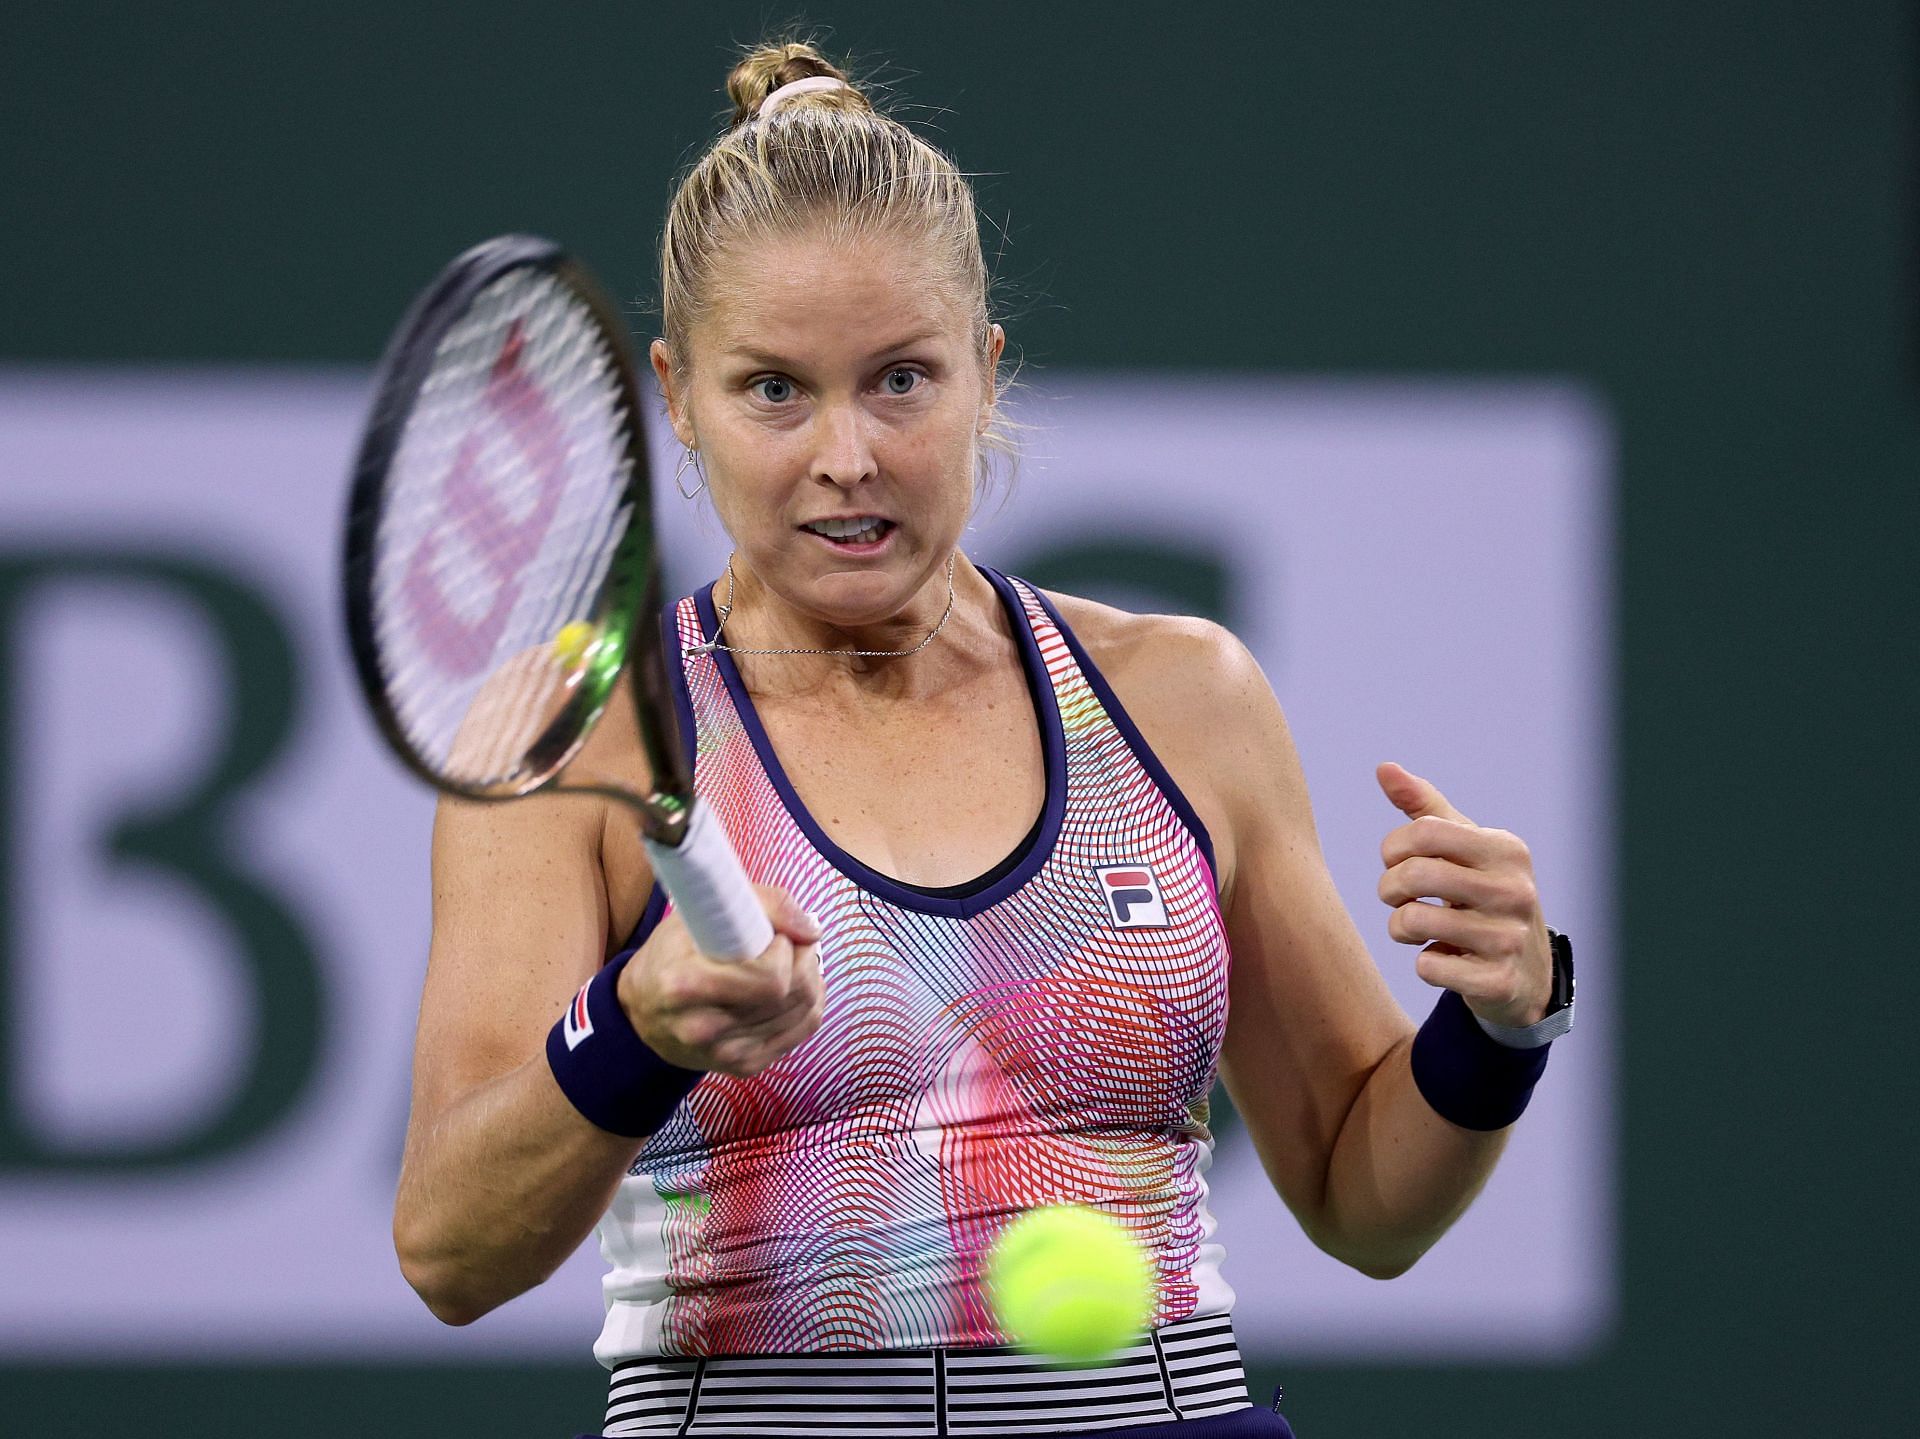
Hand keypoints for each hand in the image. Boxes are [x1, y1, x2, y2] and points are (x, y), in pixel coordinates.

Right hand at [619, 885, 825, 1076]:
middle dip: (804, 960)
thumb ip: (762, 905)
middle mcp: (704, 1028)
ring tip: (789, 962)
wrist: (641, 1011)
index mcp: (686, 985)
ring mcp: (725, 1054)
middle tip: (790, 943)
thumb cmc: (672, 953)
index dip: (786, 949)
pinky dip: (807, 1004)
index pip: (770, 978)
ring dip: (810, 979)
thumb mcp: (699, 912)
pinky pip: (802, 1032)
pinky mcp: (743, 1066)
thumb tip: (812, 929)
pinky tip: (791, 988)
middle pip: (793, 995)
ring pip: (804, 1012)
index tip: (774, 934)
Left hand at [1375, 762, 1551, 1028]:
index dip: (1392, 847)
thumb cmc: (1481, 894)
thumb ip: (1423, 808)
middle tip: (1394, 897)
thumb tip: (1383, 768)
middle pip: (1414, 874)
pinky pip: (1428, 967)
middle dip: (1389, 888)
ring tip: (1413, 927)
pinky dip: (1423, 963)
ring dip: (1399, 927)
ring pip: (1413, 921)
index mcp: (1505, 849)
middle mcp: (1514, 890)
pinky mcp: (1498, 980)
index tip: (1395, 862)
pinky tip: (1443, 958)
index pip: (1423, 832)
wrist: (1527, 970)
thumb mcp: (1463, 848)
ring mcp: (1510, 937)